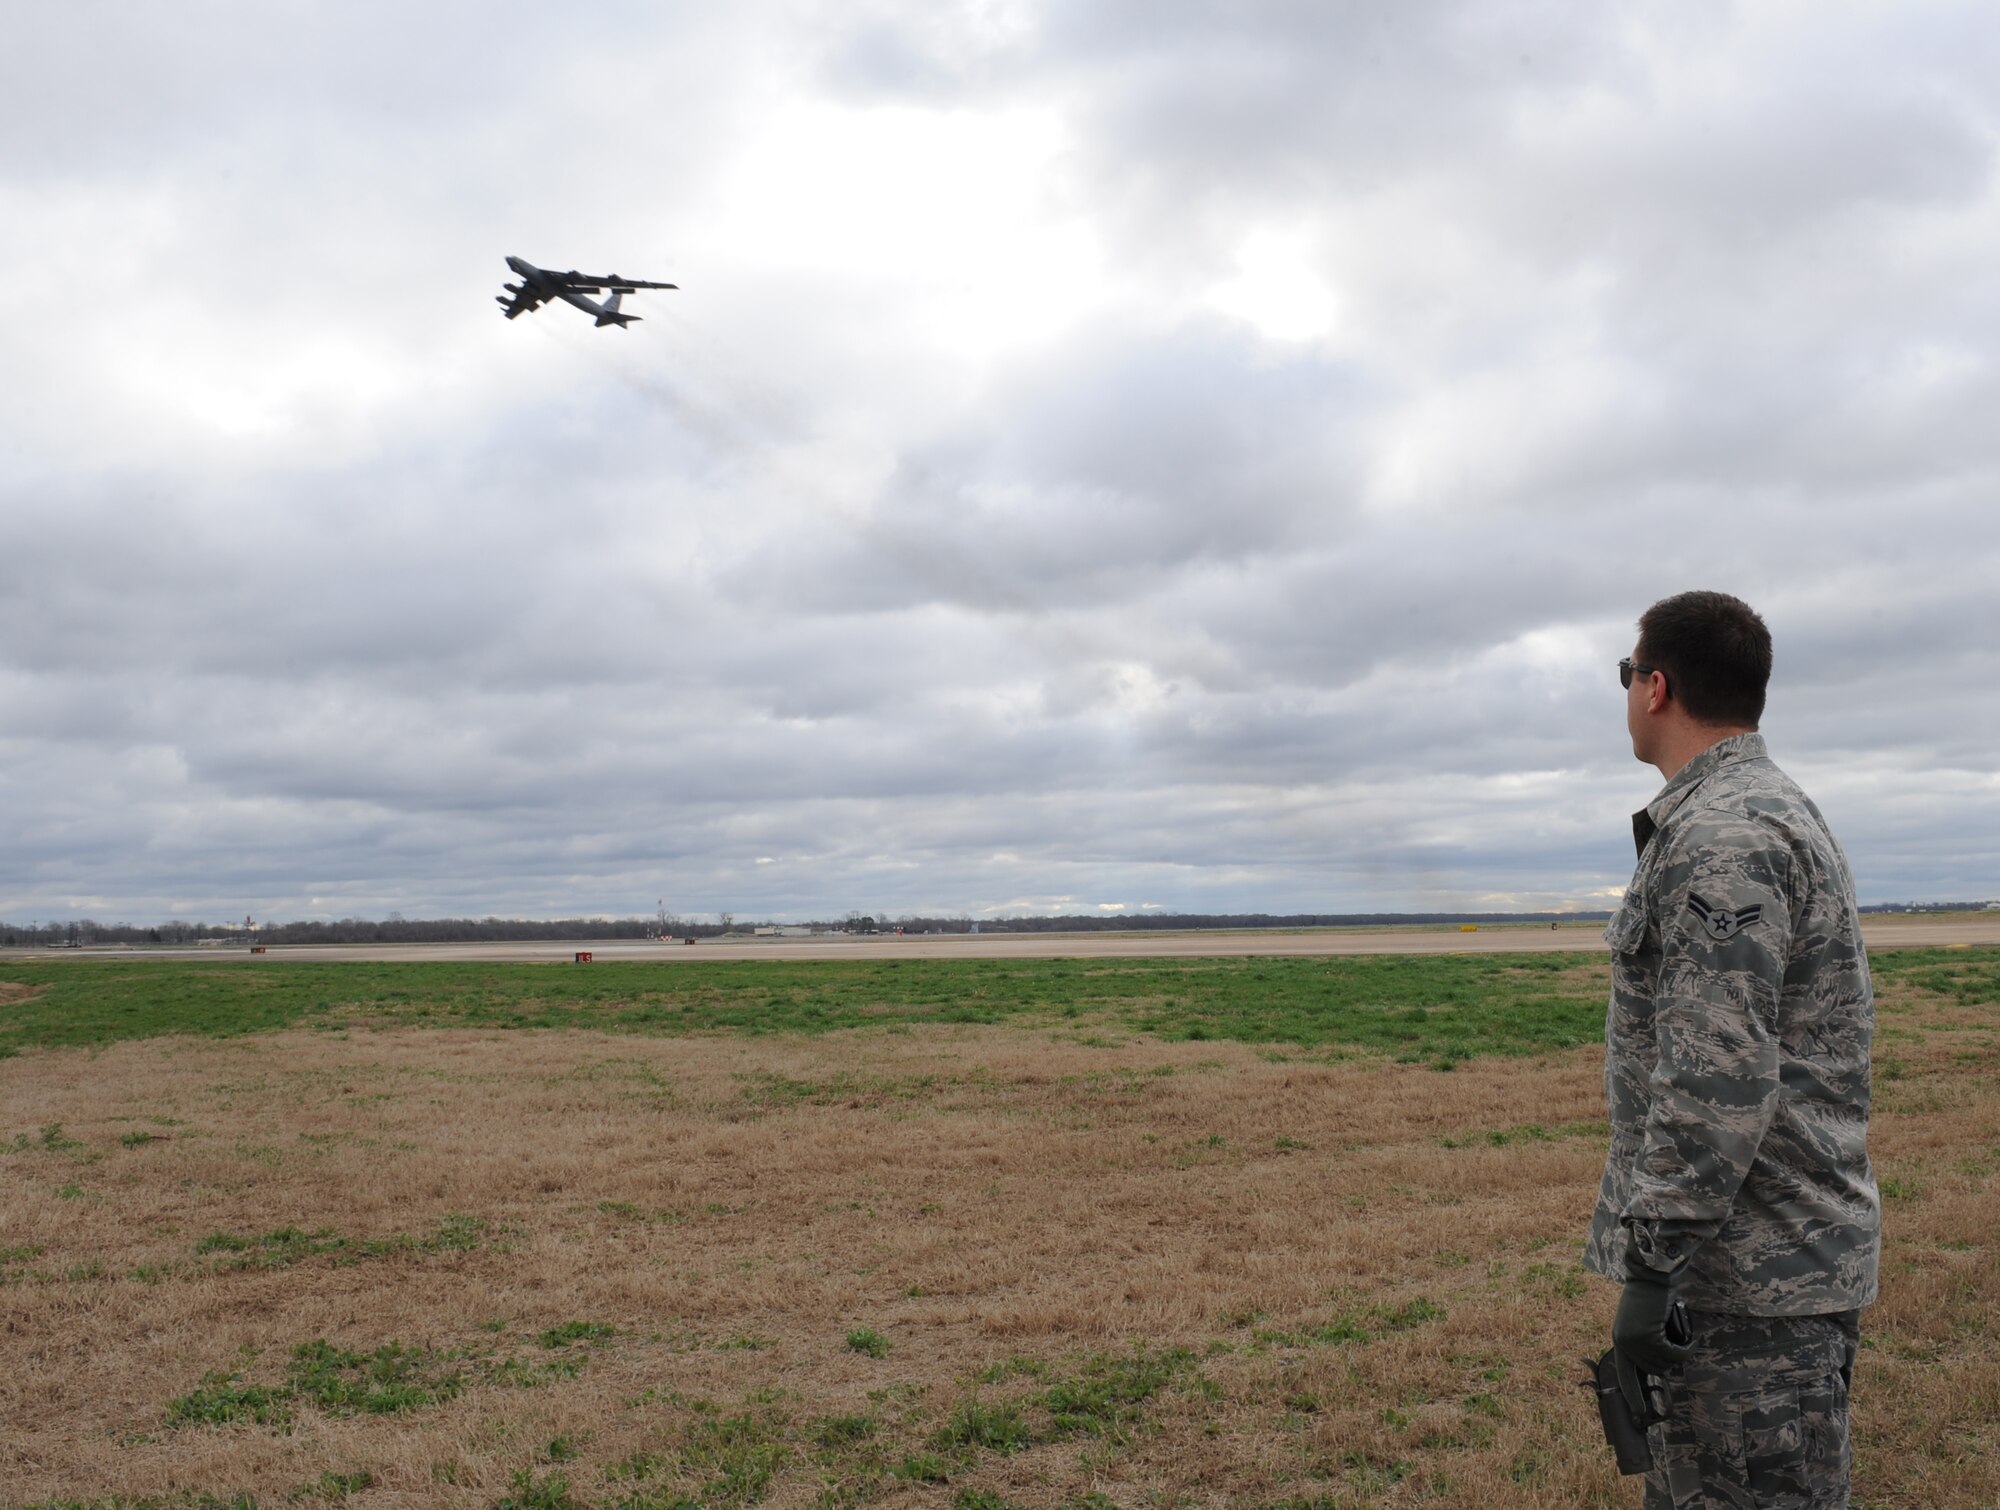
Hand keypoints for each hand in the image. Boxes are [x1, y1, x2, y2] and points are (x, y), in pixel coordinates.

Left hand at [1611, 1269, 1691, 1417]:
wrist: (1650, 1276)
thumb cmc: (1650, 1296)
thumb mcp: (1640, 1322)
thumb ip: (1643, 1342)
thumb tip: (1657, 1366)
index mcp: (1620, 1340)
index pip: (1624, 1376)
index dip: (1633, 1395)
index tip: (1638, 1415)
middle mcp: (1624, 1343)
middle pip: (1654, 1370)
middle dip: (1669, 1360)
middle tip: (1678, 1344)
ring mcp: (1636, 1341)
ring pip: (1666, 1363)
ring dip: (1677, 1352)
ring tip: (1679, 1334)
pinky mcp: (1650, 1337)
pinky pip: (1675, 1355)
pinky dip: (1686, 1348)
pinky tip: (1690, 1338)